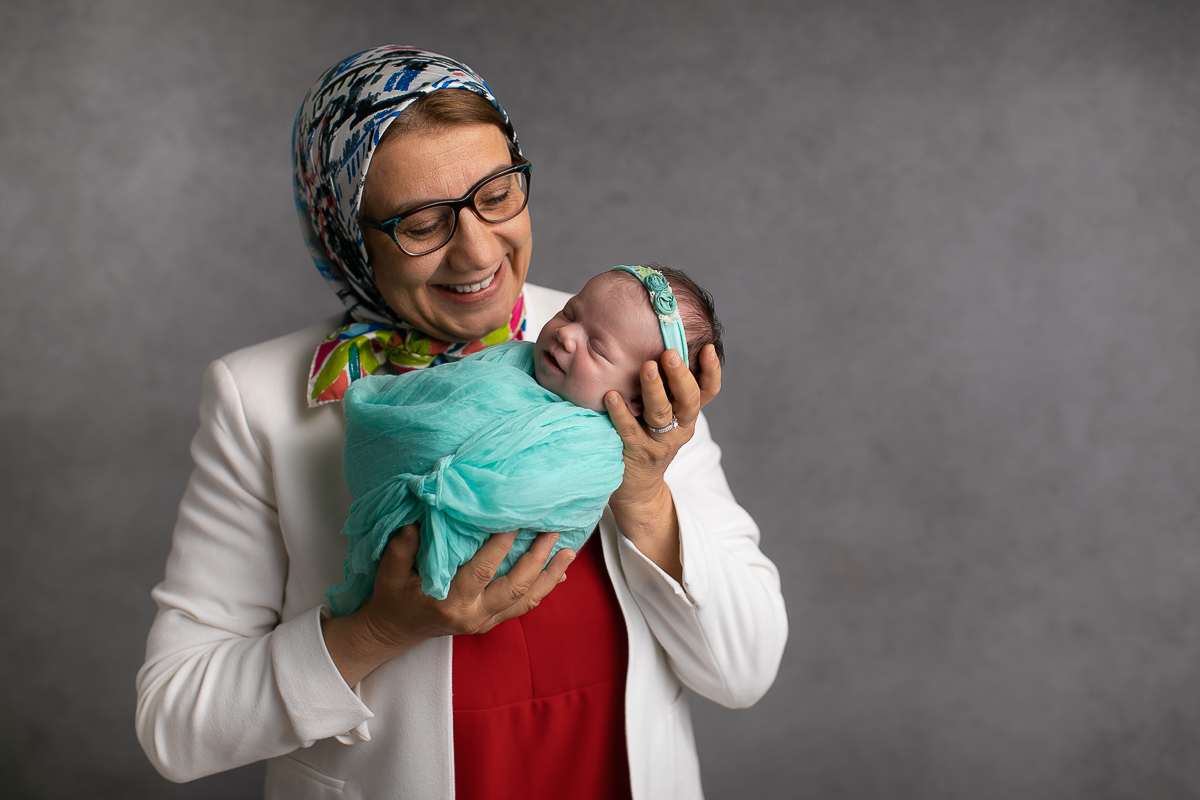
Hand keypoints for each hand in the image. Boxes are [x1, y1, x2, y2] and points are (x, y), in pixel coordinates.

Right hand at [322, 524, 572, 685]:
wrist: (393, 632)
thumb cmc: (391, 597)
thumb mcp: (388, 572)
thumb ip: (402, 548)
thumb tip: (416, 522)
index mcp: (450, 602)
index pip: (482, 571)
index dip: (501, 546)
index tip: (516, 520)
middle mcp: (473, 615)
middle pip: (514, 586)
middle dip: (537, 558)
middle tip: (552, 530)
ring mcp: (484, 621)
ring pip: (525, 600)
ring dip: (549, 575)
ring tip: (568, 551)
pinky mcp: (490, 622)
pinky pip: (523, 606)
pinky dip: (542, 588)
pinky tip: (560, 572)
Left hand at [602, 344, 720, 579]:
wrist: (636, 489)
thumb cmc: (647, 439)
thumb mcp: (664, 416)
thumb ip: (665, 389)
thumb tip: (656, 345)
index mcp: (688, 416)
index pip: (707, 392)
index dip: (711, 372)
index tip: (707, 348)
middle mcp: (679, 429)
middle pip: (688, 400)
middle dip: (681, 375)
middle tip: (670, 353)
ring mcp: (658, 443)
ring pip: (661, 414)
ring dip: (654, 389)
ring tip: (647, 366)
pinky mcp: (636, 453)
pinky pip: (628, 431)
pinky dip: (621, 413)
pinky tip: (611, 396)